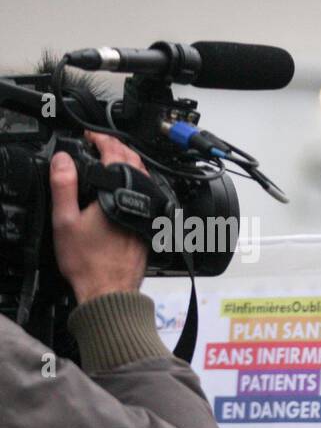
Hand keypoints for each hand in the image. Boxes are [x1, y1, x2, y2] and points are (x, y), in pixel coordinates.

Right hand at [49, 132, 149, 303]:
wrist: (110, 291)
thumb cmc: (89, 263)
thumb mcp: (65, 220)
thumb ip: (64, 186)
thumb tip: (63, 159)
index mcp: (117, 195)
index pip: (114, 154)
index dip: (101, 139)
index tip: (90, 135)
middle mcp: (138, 201)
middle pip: (134, 162)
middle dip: (117, 147)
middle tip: (100, 143)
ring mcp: (148, 213)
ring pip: (144, 177)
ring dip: (129, 163)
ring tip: (111, 159)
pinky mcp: (150, 225)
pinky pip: (147, 194)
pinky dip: (136, 182)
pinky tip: (125, 187)